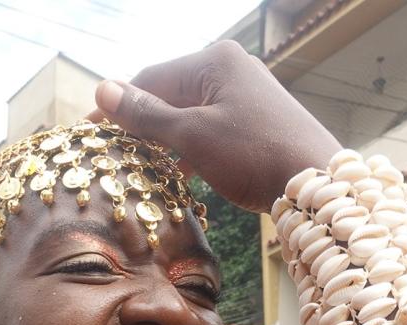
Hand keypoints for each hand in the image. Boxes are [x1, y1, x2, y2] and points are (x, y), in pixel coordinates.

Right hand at [94, 41, 337, 212]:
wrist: (315, 182)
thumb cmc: (253, 155)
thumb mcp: (193, 136)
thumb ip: (147, 115)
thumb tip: (102, 91)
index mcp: (212, 60)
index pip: (150, 78)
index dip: (118, 106)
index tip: (91, 131)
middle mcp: (230, 67)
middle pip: (170, 93)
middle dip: (142, 122)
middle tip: (114, 153)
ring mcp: (245, 92)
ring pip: (190, 113)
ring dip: (165, 138)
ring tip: (143, 166)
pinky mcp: (256, 120)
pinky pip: (210, 126)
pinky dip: (190, 146)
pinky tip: (180, 171)